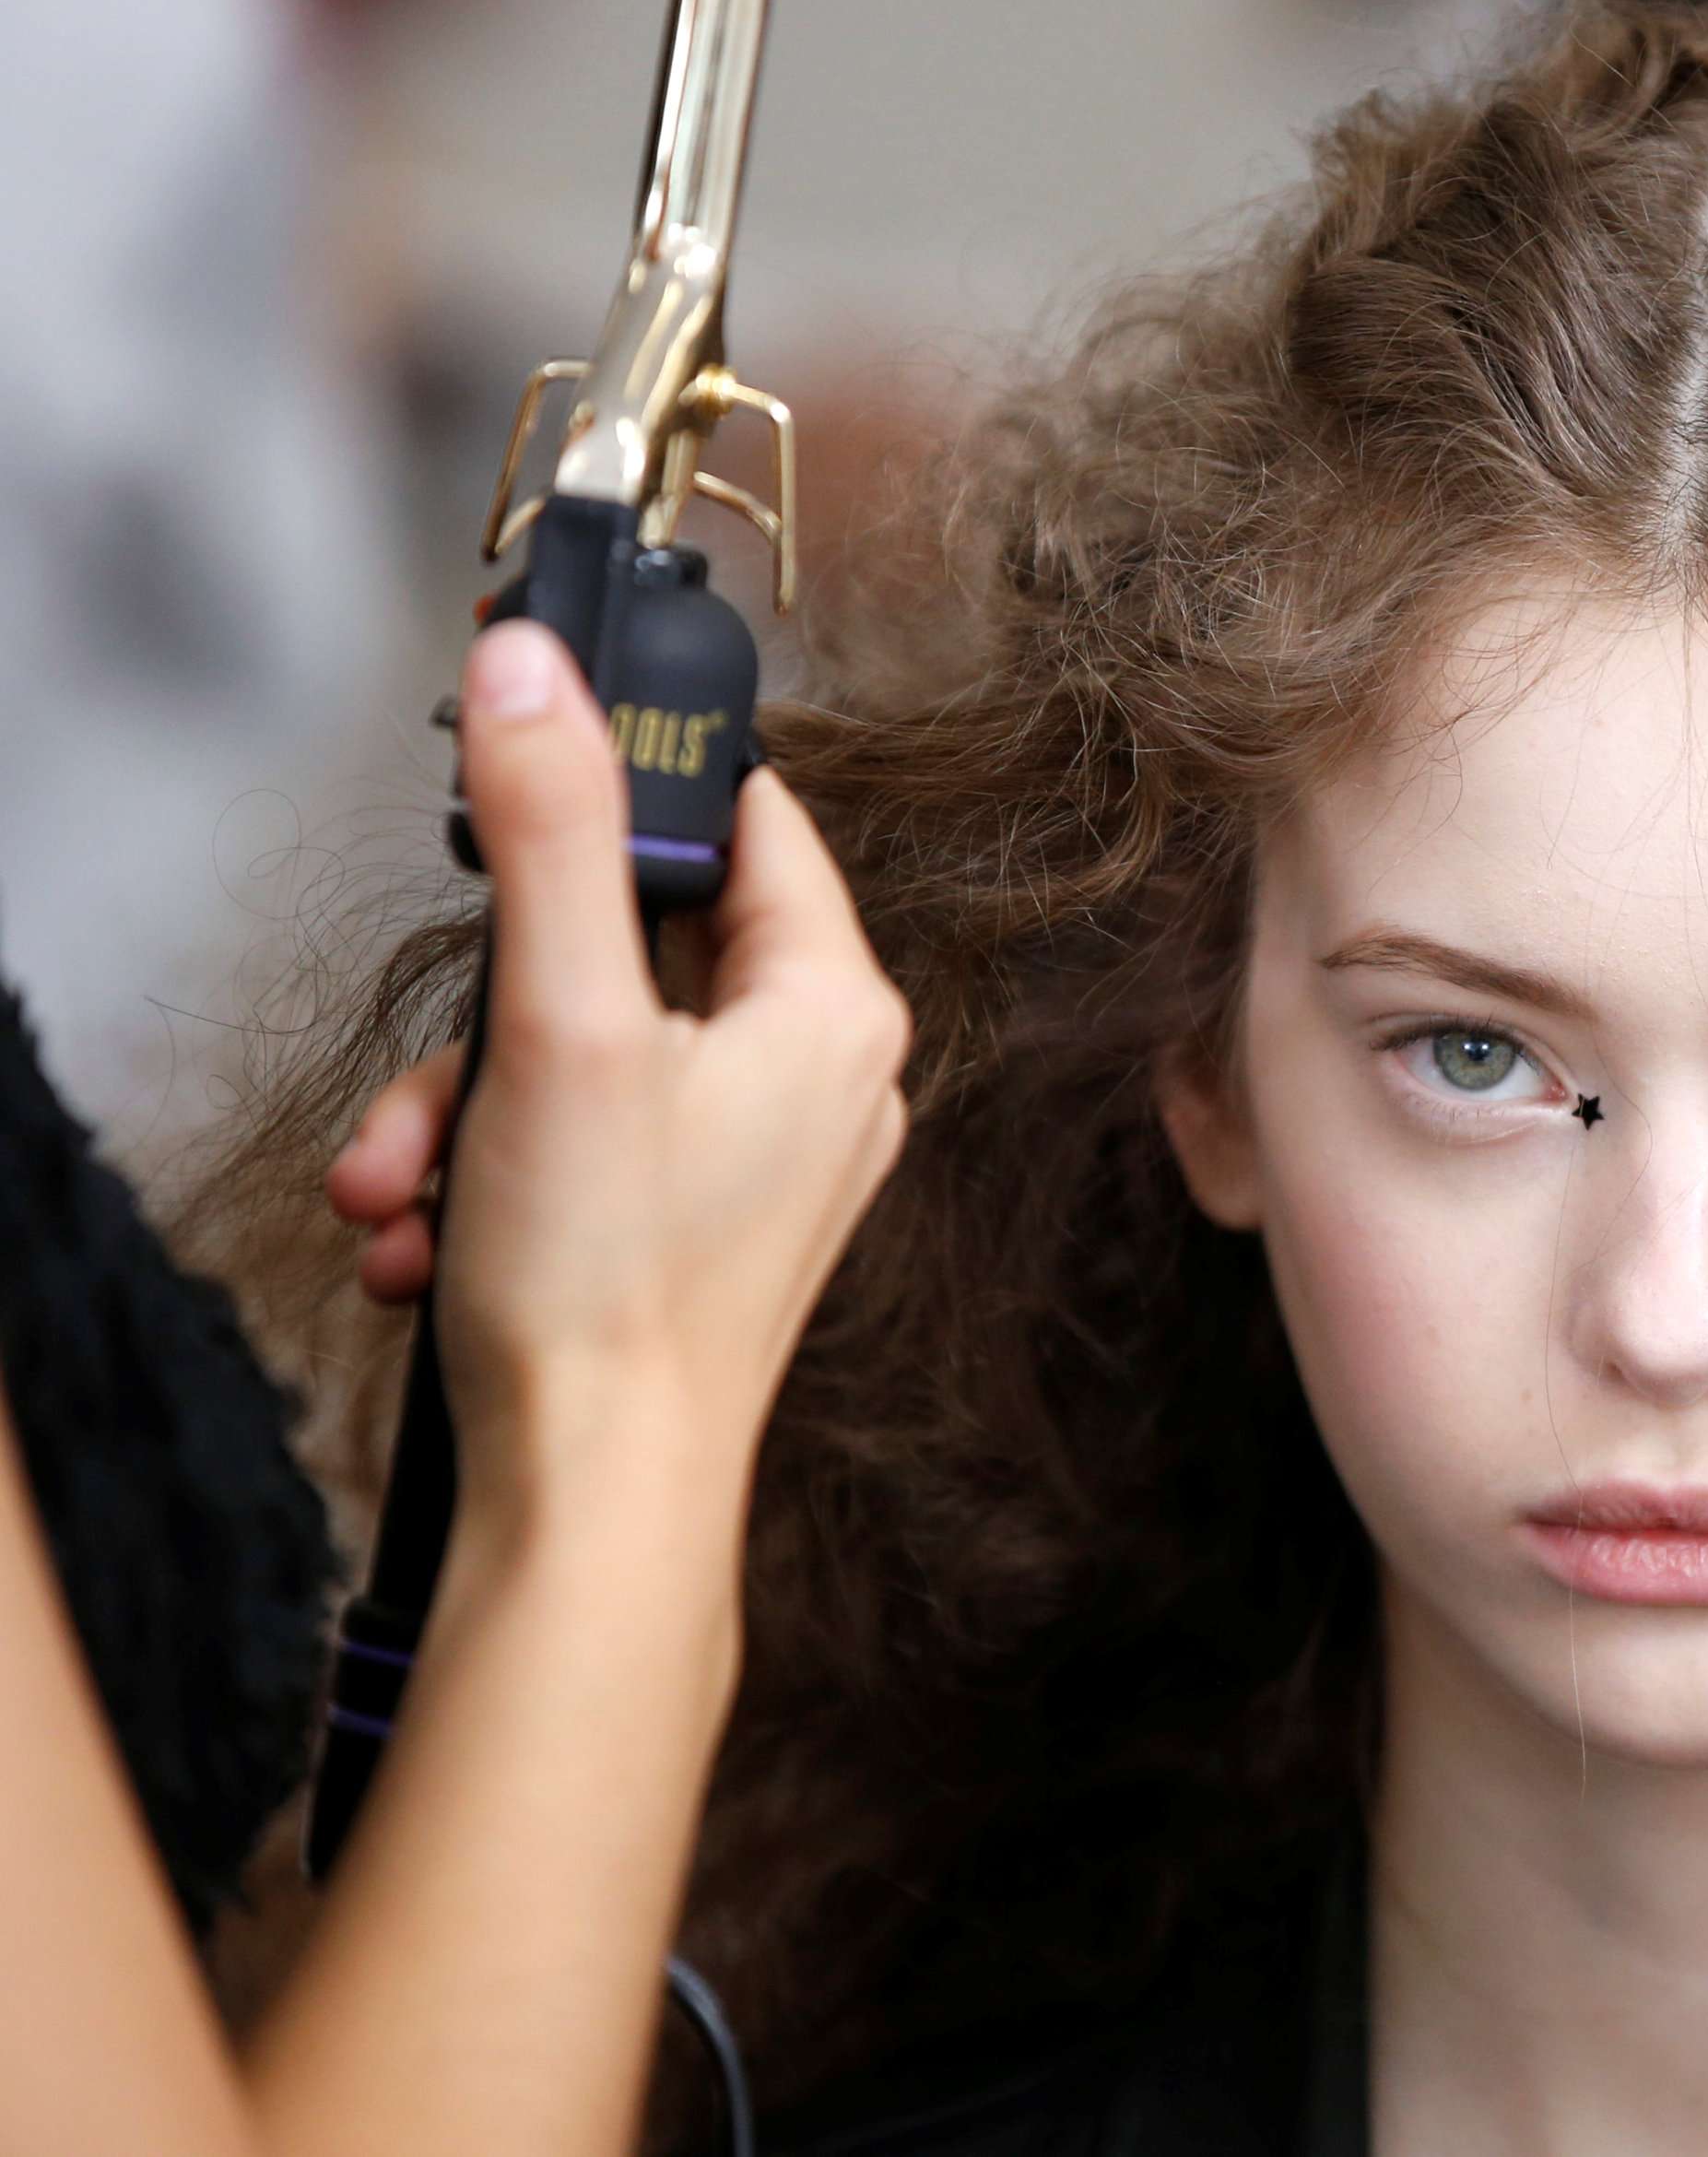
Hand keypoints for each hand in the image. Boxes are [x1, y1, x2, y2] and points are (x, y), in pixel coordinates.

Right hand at [323, 620, 909, 1517]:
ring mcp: (766, 1163)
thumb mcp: (559, 1018)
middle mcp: (823, 1078)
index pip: (747, 820)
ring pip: (581, 1061)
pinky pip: (580, 1151)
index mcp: (834, 1009)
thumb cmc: (611, 1284)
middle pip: (627, 952)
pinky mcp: (701, 1233)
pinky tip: (432, 1246)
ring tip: (405, 1195)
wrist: (596, 1506)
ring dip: (464, 1117)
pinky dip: (490, 1185)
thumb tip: (538, 670)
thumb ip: (550, 830)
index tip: (527, 787)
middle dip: (489, 1021)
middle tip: (431, 1092)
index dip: (628, 794)